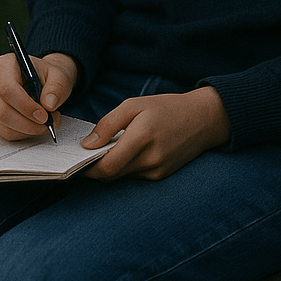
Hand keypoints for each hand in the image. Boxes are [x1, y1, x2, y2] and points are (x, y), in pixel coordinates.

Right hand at [0, 52, 78, 140]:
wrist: (43, 82)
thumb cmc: (48, 77)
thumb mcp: (59, 77)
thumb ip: (56, 88)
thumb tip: (49, 104)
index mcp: (5, 64)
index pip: (7, 89)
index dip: (25, 106)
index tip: (44, 115)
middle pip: (2, 110)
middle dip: (28, 123)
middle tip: (48, 124)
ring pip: (2, 125)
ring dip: (27, 130)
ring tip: (45, 123)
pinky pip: (3, 132)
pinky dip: (22, 134)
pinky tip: (33, 125)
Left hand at [81, 87, 230, 180]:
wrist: (203, 119)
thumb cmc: (166, 107)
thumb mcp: (134, 105)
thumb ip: (108, 124)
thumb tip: (87, 144)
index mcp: (142, 137)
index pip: (107, 167)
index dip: (88, 167)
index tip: (77, 159)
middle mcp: (150, 159)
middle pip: (112, 175)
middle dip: (96, 167)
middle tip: (88, 153)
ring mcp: (157, 171)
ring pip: (122, 176)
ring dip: (111, 166)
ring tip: (110, 147)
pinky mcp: (161, 176)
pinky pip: (134, 175)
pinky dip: (126, 166)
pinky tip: (128, 151)